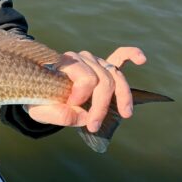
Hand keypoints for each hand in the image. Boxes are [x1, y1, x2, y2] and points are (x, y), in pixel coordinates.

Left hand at [28, 46, 146, 132]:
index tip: (72, 106)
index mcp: (64, 63)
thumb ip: (60, 115)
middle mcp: (81, 58)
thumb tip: (85, 117)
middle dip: (101, 105)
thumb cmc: (39, 100)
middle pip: (102, 80)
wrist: (39, 93)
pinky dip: (131, 55)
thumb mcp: (41, 111)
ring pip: (115, 75)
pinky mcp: (102, 66)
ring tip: (125, 114)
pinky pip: (120, 56)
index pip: (85, 76)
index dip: (82, 95)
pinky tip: (142, 60)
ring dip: (122, 96)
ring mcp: (94, 61)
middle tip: (93, 126)